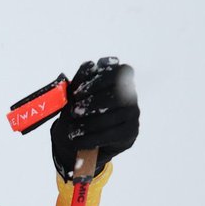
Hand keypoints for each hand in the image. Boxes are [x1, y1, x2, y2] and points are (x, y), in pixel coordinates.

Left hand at [50, 58, 138, 179]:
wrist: (79, 138)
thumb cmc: (79, 111)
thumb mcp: (76, 94)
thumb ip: (82, 77)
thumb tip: (90, 65)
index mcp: (120, 79)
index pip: (119, 72)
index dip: (98, 81)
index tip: (77, 93)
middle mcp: (130, 94)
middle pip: (118, 94)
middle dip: (93, 103)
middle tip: (74, 112)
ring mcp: (133, 113)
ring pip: (114, 116)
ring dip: (90, 123)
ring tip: (72, 130)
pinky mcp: (131, 131)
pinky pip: (112, 135)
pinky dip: (92, 138)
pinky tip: (78, 140)